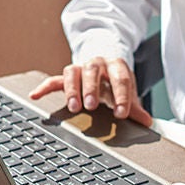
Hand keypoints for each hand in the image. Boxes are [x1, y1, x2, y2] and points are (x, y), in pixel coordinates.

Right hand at [29, 57, 153, 125]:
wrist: (105, 61)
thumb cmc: (116, 79)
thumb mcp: (128, 90)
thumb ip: (135, 106)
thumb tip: (148, 123)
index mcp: (116, 66)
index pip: (120, 78)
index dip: (122, 96)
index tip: (121, 113)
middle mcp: (97, 64)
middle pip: (93, 71)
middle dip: (92, 88)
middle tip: (92, 106)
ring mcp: (80, 68)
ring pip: (73, 73)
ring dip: (72, 90)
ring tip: (73, 107)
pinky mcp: (67, 76)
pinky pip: (54, 79)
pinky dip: (44, 87)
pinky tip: (36, 95)